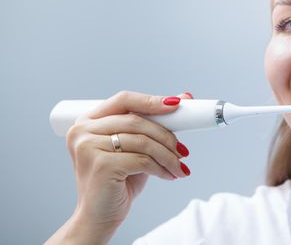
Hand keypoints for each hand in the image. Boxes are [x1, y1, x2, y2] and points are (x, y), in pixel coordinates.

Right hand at [46, 90, 191, 243]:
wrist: (98, 218)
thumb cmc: (118, 181)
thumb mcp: (135, 148)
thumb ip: (153, 125)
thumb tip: (183, 98)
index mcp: (88, 121)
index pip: (124, 99)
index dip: (151, 100)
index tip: (176, 104)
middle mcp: (82, 131)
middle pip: (136, 120)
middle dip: (166, 135)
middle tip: (183, 150)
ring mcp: (89, 147)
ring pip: (142, 141)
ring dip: (168, 155)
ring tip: (179, 166)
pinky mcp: (100, 165)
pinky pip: (142, 160)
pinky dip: (161, 168)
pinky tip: (169, 175)